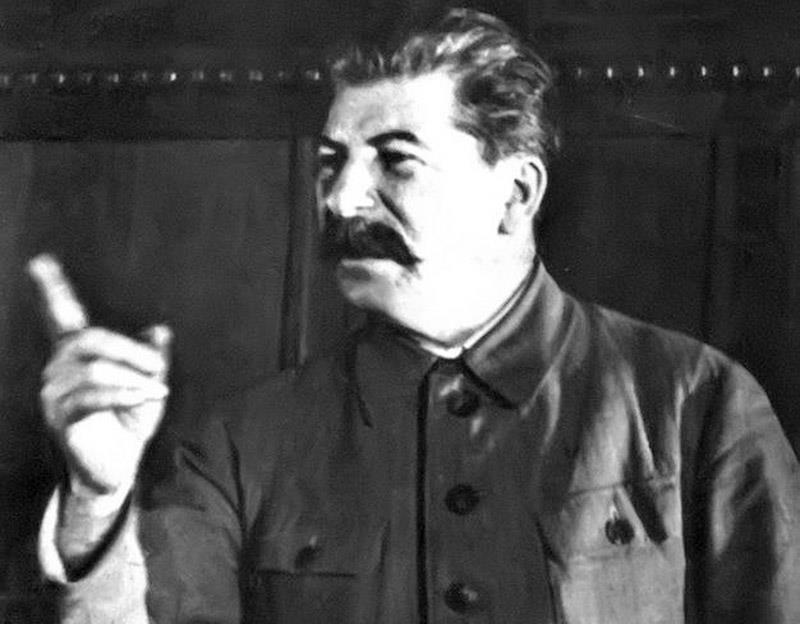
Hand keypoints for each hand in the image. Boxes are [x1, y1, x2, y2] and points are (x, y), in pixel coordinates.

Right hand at [29, 254, 171, 508]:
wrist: (119, 465)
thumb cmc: (131, 421)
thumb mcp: (149, 384)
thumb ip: (151, 358)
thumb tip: (161, 330)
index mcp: (78, 354)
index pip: (63, 316)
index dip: (53, 289)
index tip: (41, 261)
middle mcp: (59, 368)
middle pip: (91, 339)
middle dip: (132, 351)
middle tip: (158, 367)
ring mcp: (55, 393)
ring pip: (96, 368)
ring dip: (135, 378)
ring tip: (156, 392)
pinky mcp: (62, 417)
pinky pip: (93, 395)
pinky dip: (127, 393)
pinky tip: (150, 396)